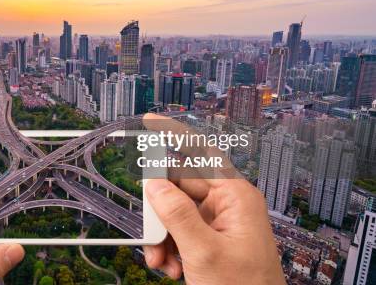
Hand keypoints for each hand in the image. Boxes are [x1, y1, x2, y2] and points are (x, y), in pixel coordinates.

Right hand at [142, 114, 284, 284]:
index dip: (175, 134)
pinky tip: (171, 266)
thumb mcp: (204, 251)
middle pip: (179, 187)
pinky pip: (178, 231)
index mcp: (235, 197)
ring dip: (162, 236)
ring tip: (162, 259)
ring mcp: (217, 224)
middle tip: (151, 230)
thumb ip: (177, 214)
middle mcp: (227, 205)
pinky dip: (168, 247)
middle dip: (160, 211)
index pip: (202, 153)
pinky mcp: (208, 240)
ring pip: (174, 213)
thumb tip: (155, 184)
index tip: (152, 121)